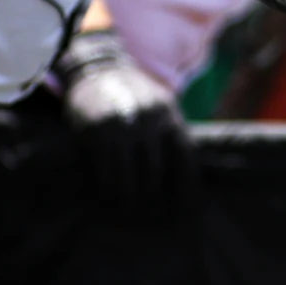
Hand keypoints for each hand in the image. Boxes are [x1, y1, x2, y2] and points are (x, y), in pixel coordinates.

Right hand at [53, 23, 189, 205]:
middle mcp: (149, 120)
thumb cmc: (133, 95)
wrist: (98, 69)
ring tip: (126, 209)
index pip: (185, 156)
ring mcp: (122, 126)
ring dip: (127, 198)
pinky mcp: (97, 131)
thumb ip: (170, 133)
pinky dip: (106, 187)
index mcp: (169, 115)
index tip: (188, 208)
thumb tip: (185, 175)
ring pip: (129, 176)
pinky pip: (105, 170)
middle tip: (148, 215)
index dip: (187, 185)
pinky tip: (106, 195)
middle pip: (155, 173)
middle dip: (152, 198)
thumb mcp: (159, 106)